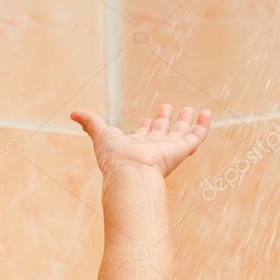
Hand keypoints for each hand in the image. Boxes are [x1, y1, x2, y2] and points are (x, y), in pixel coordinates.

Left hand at [71, 104, 211, 178]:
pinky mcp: (182, 149)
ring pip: (180, 133)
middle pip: (161, 132)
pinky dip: (203, 125)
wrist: (131, 171)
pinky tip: (207, 114)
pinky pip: (197, 136)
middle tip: (168, 108)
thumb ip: (89, 122)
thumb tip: (72, 113)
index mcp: (136, 145)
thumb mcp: (100, 133)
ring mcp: (168, 149)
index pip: (143, 134)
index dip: (146, 125)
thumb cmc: (114, 157)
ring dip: (185, 121)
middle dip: (164, 120)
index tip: (149, 116)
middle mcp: (153, 147)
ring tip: (191, 109)